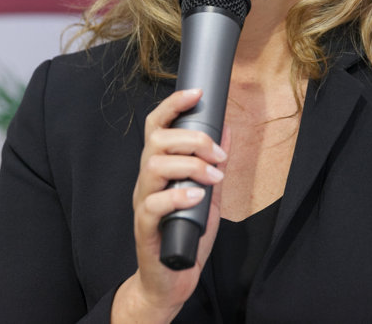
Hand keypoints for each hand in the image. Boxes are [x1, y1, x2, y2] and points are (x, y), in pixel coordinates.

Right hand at [113, 88, 228, 322]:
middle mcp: (147, 180)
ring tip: (214, 176)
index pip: (156, 126)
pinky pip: (152, 204)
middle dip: (192, 139)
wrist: (172, 279)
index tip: (197, 93)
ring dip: (189, 165)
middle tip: (219, 155)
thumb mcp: (208, 194)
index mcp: (159, 168)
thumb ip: (214, 164)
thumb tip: (228, 130)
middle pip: (156, 141)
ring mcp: (143, 203)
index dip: (173, 105)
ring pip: (153, 166)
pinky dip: (177, 196)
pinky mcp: (144, 228)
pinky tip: (197, 197)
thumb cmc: (187, 233)